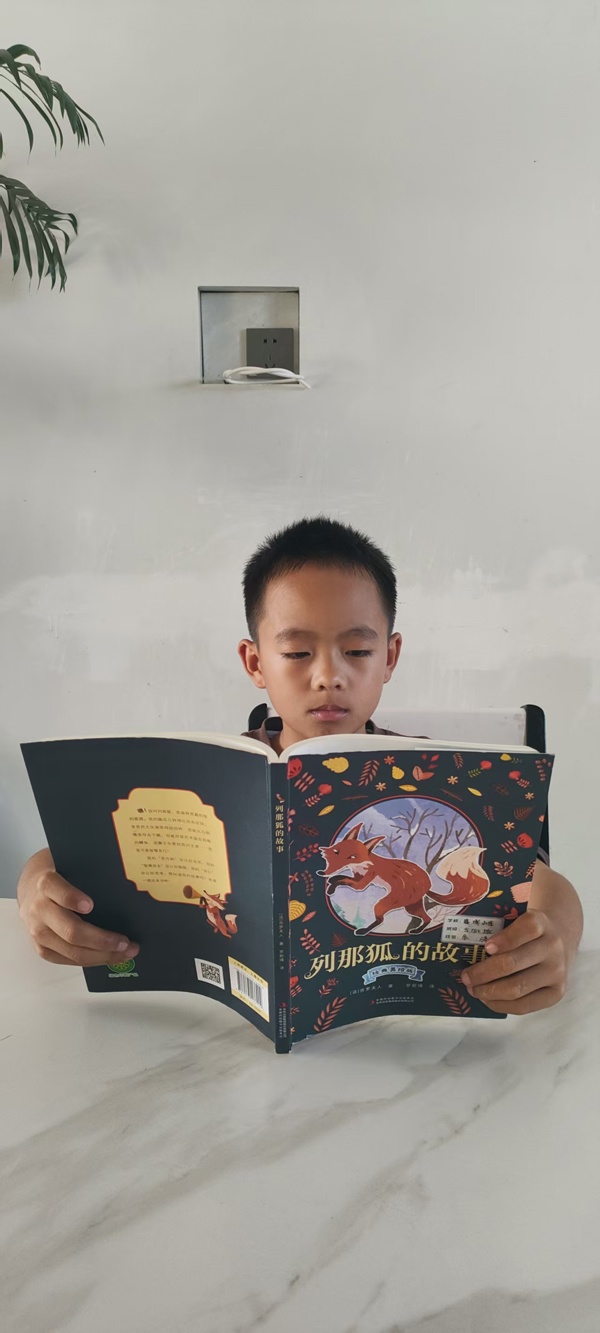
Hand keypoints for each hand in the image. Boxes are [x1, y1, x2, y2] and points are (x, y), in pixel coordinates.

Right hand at [19, 861, 138, 967]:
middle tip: (125, 941)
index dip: (71, 898)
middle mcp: (39, 909)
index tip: (90, 905)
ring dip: (103, 955)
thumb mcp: (70, 868)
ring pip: (72, 951)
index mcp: (46, 883)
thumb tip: (124, 887)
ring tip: (126, 952)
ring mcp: (39, 932)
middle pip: (70, 930)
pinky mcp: (42, 949)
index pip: (57, 889)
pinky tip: (111, 956)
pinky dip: (93, 960)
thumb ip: (88, 875)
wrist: (32, 891)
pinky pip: (69, 960)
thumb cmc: (61, 878)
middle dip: (101, 940)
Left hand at [461, 910, 567, 1013]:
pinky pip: (524, 1005)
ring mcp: (557, 972)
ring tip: (473, 990)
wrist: (559, 942)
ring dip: (489, 991)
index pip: (527, 928)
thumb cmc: (527, 933)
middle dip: (483, 973)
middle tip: (466, 977)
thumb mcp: (517, 921)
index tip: (486, 947)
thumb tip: (467, 954)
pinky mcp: (556, 993)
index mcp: (541, 922)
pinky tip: (487, 999)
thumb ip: (498, 931)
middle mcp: (552, 947)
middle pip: (513, 962)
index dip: (505, 939)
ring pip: (517, 987)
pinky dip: (501, 1005)